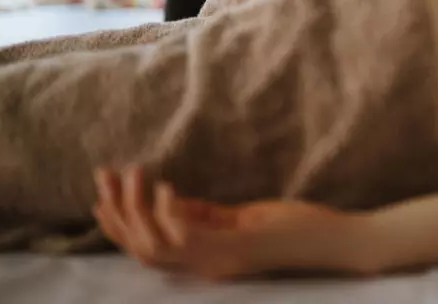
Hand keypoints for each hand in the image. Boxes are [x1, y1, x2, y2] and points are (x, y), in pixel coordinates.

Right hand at [92, 167, 362, 280]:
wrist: (337, 241)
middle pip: (141, 250)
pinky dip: (170, 212)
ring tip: (134, 172)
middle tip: (104, 175)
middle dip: (116, 213)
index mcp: (205, 259)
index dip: (118, 227)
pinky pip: (188, 236)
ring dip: (136, 209)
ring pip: (155, 245)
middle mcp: (205, 265)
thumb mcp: (243, 218)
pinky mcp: (237, 247)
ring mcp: (219, 259)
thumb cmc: (295, 227)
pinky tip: (167, 185)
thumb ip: (209, 215)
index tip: (100, 197)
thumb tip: (174, 201)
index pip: (147, 250)